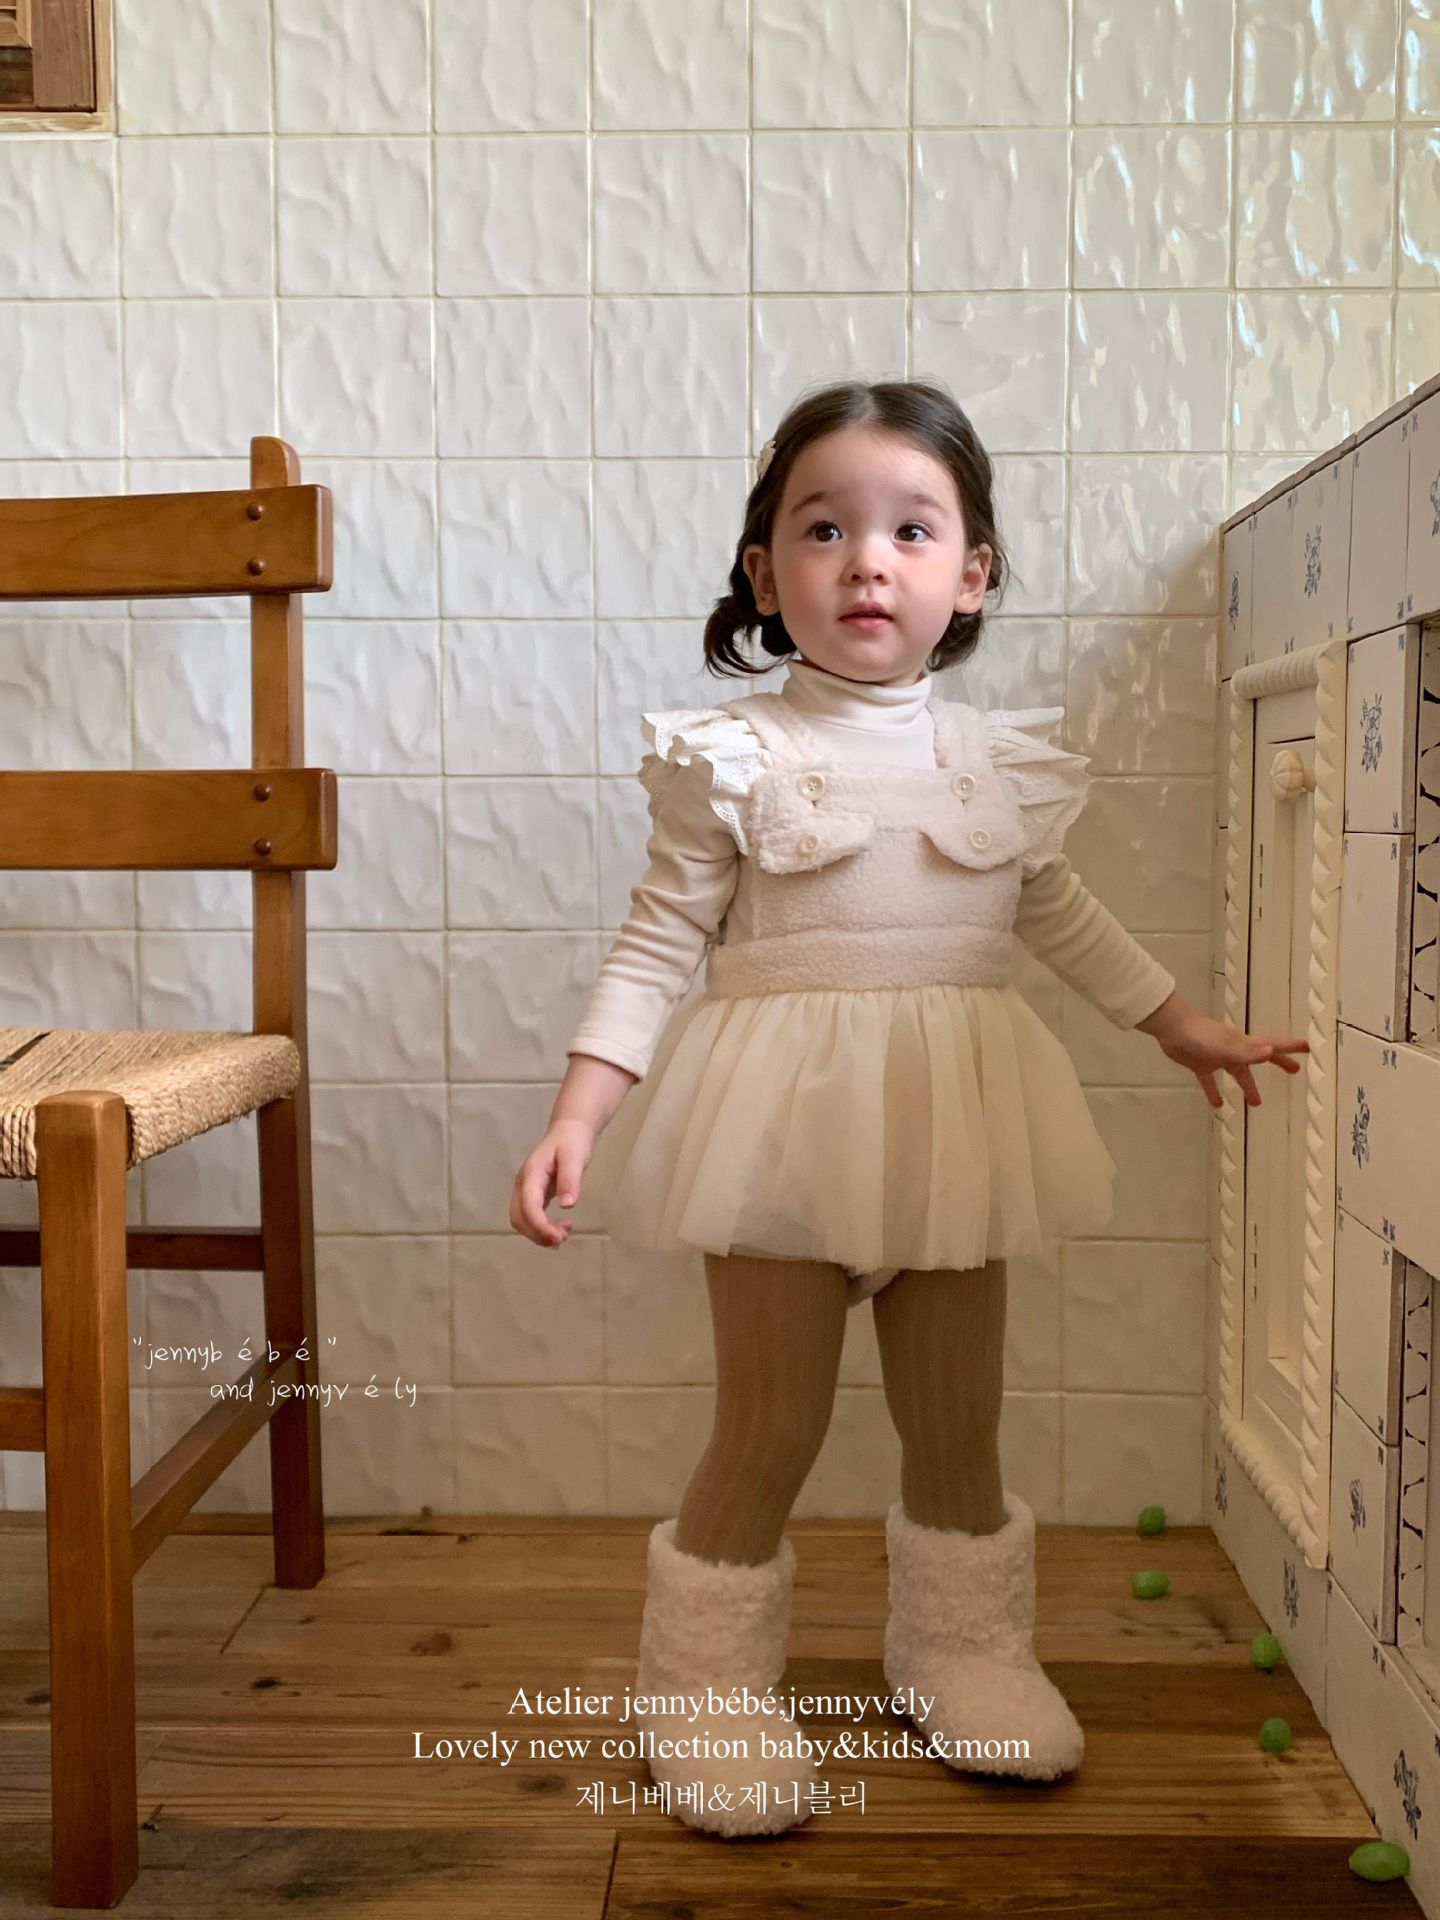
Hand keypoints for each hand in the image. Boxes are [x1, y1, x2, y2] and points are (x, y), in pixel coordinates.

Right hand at [510, 1119, 594, 1248]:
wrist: (568, 1130)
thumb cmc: (572, 1142)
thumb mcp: (574, 1157)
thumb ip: (570, 1180)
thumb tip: (568, 1205)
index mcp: (531, 1174)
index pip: (528, 1206)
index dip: (540, 1226)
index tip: (558, 1238)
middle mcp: (523, 1184)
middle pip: (518, 1218)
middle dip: (537, 1234)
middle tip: (562, 1239)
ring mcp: (526, 1190)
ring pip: (521, 1220)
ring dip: (538, 1234)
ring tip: (563, 1235)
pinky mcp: (533, 1194)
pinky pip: (529, 1217)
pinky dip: (541, 1229)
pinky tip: (559, 1229)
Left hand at [1137, 993, 1308, 1109]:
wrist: (1170, 1027)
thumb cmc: (1200, 1035)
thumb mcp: (1226, 1047)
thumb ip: (1247, 1052)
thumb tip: (1271, 1052)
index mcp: (1244, 1044)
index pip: (1272, 1045)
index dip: (1290, 1046)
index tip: (1308, 1047)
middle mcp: (1234, 1049)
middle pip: (1260, 1057)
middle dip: (1278, 1063)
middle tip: (1294, 1071)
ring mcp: (1217, 1056)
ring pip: (1237, 1072)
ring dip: (1248, 1086)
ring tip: (1256, 1103)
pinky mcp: (1200, 1063)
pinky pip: (1210, 1081)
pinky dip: (1214, 1092)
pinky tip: (1218, 1105)